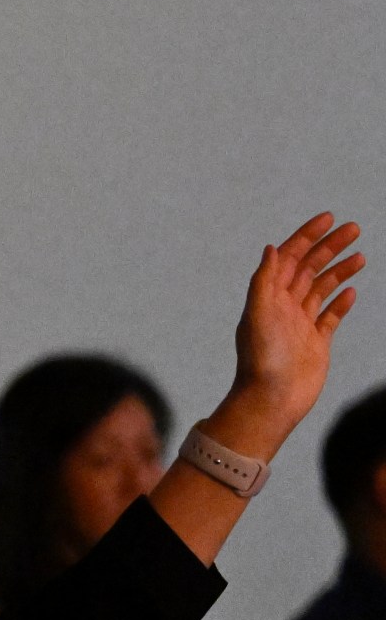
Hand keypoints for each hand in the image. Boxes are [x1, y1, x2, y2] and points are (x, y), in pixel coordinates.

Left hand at [214, 212, 362, 455]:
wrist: (271, 401)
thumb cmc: (261, 361)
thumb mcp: (258, 316)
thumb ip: (263, 282)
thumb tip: (270, 248)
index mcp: (268, 298)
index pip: (289, 259)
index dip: (306, 236)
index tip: (329, 218)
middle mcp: (282, 308)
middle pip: (308, 269)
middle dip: (329, 247)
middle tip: (354, 228)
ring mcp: (300, 325)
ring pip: (321, 289)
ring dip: (339, 270)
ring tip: (360, 256)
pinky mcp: (315, 343)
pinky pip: (330, 317)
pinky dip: (341, 302)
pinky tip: (352, 292)